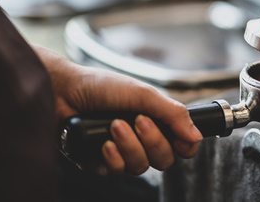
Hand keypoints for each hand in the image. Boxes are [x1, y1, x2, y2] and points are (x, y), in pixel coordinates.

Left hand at [33, 46, 202, 175]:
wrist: (62, 91)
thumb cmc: (101, 87)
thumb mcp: (144, 94)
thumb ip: (172, 114)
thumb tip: (196, 135)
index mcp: (155, 121)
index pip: (180, 144)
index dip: (185, 146)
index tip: (183, 140)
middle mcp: (140, 139)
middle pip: (164, 159)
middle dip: (154, 141)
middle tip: (139, 120)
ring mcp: (121, 152)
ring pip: (141, 167)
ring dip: (131, 146)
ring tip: (115, 126)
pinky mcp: (99, 163)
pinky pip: (117, 172)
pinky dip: (114, 157)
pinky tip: (104, 143)